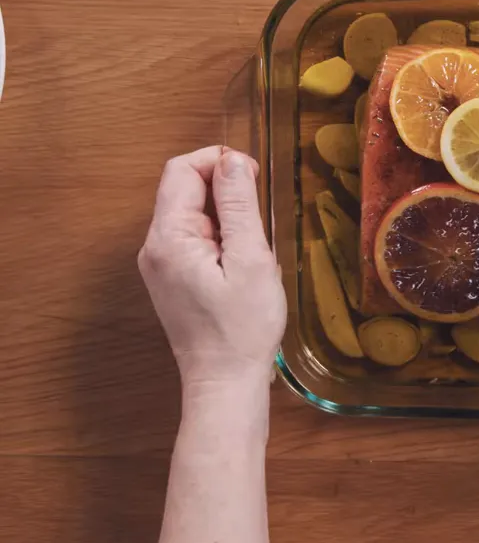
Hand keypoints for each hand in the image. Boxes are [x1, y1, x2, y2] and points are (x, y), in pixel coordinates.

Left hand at [138, 146, 284, 389]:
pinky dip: (220, 235)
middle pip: (183, 189)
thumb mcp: (251, 259)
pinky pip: (193, 237)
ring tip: (252, 246)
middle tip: (259, 215)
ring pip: (191, 212)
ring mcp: (160, 263)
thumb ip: (239, 205)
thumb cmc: (242, 328)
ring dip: (225, 214)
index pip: (182, 170)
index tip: (254, 176)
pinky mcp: (172, 277)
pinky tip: (241, 260)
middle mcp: (155, 246)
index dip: (218, 162)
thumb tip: (233, 160)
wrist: (225, 382)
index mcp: (169, 238)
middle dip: (224, 189)